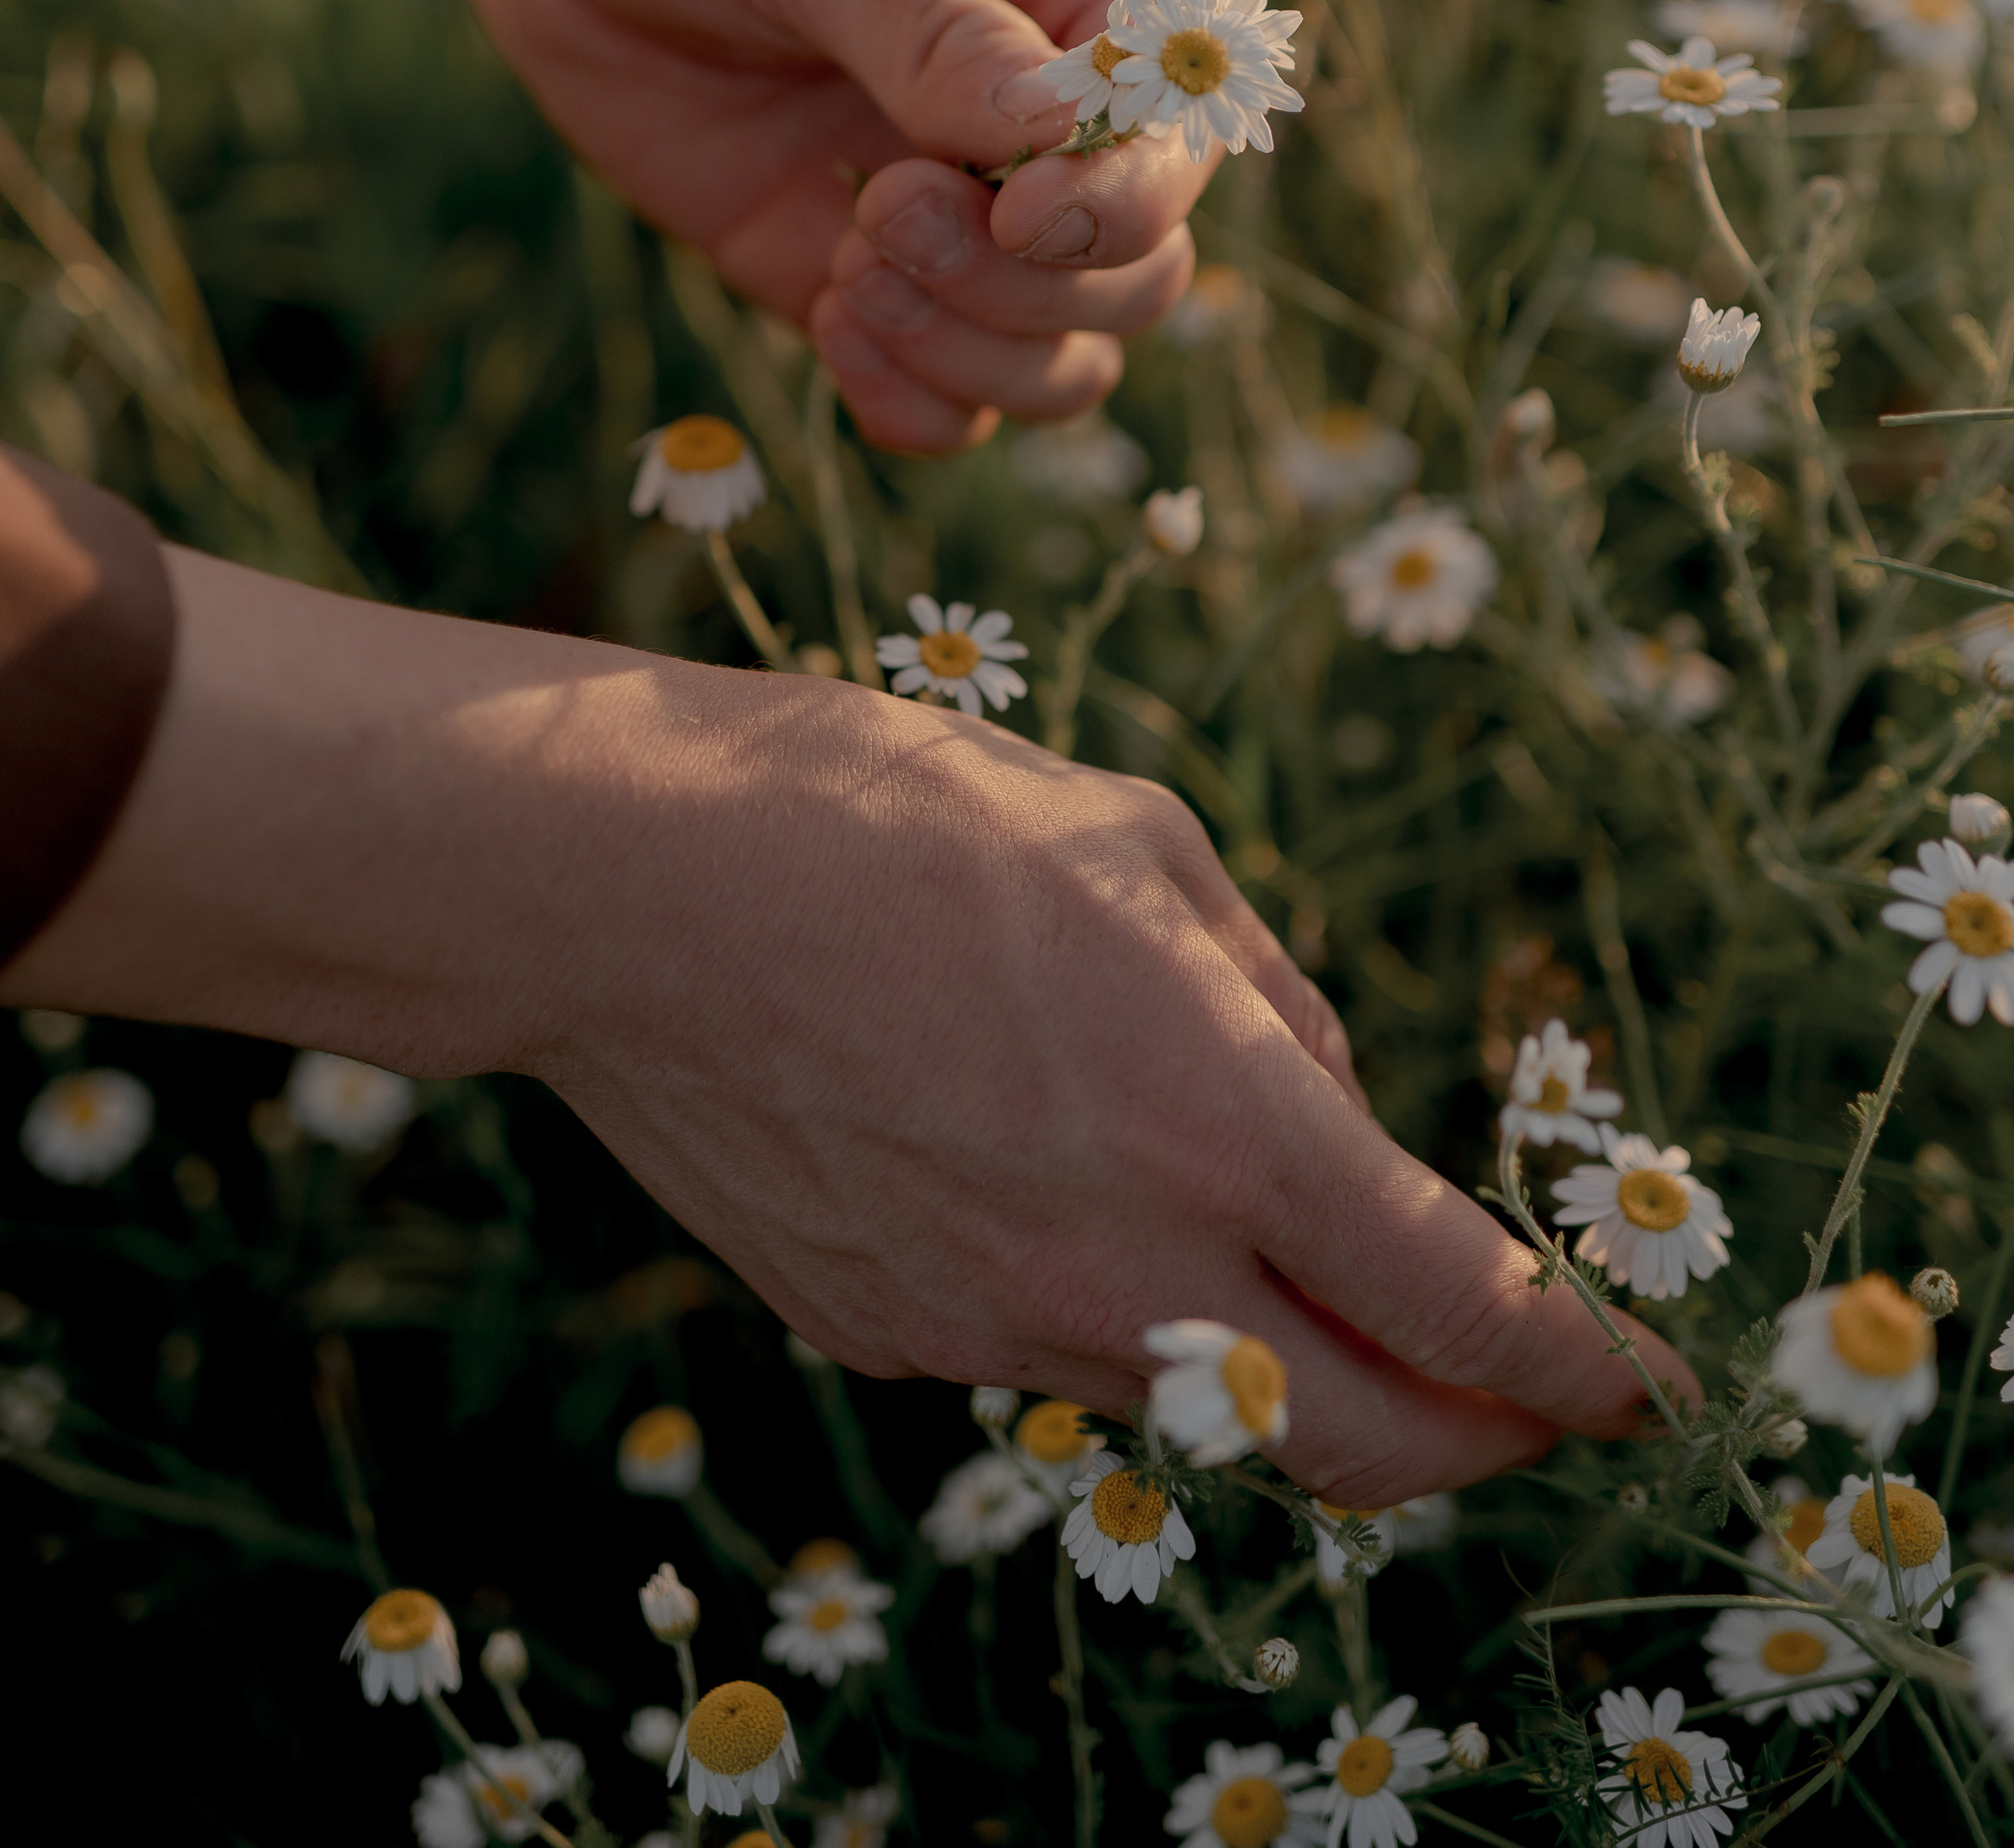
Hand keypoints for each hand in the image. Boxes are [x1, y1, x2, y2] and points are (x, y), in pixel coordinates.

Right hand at [0, 551, 1693, 1502]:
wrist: (624, 883)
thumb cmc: (887, 813)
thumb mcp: (1135, 840)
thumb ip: (1270, 999)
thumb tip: (1335, 1112)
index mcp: (1219, 1124)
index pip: (1463, 1313)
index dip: (1579, 1366)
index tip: (1635, 1380)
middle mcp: (1120, 1268)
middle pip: (1366, 1447)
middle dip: (1479, 1442)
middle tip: (1526, 1400)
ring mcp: (990, 1326)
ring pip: (1203, 1403)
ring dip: (1285, 1360)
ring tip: (1259, 1229)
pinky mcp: (885, 1334)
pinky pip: (1050, 1347)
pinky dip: (1112, 1300)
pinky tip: (1046, 1171)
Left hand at [458, 0, 1208, 453]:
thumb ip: (933, 30)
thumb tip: (1050, 130)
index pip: (1172, 135)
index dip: (1121, 199)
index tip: (1012, 208)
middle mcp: (1036, 121)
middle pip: (1138, 276)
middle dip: (1028, 286)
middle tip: (881, 213)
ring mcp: (949, 212)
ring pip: (1058, 358)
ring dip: (973, 354)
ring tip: (844, 273)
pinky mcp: (853, 274)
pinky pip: (942, 396)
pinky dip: (910, 402)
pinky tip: (826, 322)